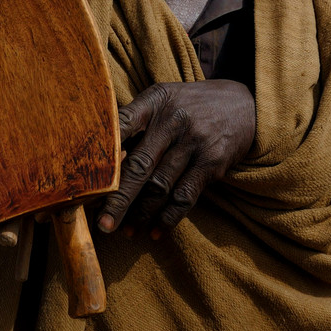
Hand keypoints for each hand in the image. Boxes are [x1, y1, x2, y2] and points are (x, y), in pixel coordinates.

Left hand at [96, 80, 254, 236]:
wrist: (244, 105)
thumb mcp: (164, 99)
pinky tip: (154, 231)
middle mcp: (173, 121)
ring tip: (125, 231)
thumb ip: (136, 119)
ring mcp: (194, 143)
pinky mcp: (212, 163)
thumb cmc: (190, 106)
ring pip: (160, 186)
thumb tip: (99, 153)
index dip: (102, 149)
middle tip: (102, 224)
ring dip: (140, 213)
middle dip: (118, 199)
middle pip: (139, 165)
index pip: (122, 123)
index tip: (85, 177)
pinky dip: (168, 218)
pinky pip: (185, 197)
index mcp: (155, 102)